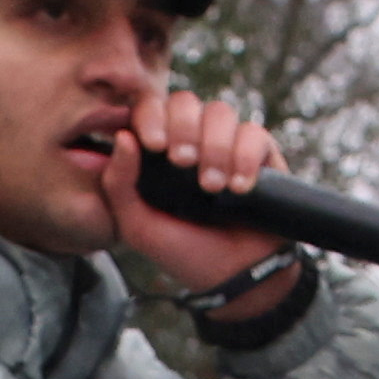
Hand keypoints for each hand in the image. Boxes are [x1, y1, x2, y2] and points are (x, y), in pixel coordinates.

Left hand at [117, 83, 291, 299]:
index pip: (151, 108)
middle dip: (183, 128)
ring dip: (215, 147)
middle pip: (186, 101)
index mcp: (158, 150)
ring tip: (213, 188)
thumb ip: (118, 185)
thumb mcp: (138, 226)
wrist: (233, 277)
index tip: (153, 144)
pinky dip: (245, 158)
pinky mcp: (260, 154)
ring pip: (221, 113)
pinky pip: (254, 134)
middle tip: (183, 163)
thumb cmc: (183, 252)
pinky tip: (240, 189)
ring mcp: (227, 144)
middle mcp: (192, 140)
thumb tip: (122, 136)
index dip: (151, 116)